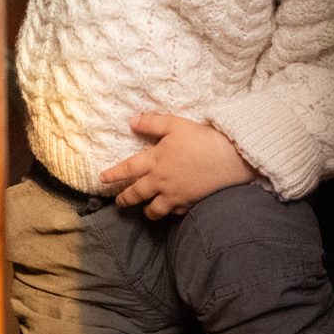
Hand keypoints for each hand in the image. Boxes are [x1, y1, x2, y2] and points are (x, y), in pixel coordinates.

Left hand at [100, 114, 253, 217]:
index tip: (102, 179)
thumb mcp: (175, 124)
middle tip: (119, 202)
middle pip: (136, 194)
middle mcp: (160, 180)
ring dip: (146, 210)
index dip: (113, 174)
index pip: (127, 169)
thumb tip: (131, 121)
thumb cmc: (202, 138)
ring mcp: (174, 194)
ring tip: (144, 210)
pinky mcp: (189, 202)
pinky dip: (169, 212)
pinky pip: (174, 212)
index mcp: (155, 160)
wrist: (230, 157)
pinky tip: (170, 209)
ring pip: (153, 209)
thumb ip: (152, 122)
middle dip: (125, 199)